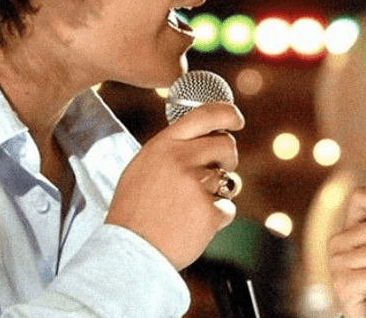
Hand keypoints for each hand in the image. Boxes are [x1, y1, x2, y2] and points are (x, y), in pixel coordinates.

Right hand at [107, 102, 243, 269]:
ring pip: (228, 180)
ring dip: (216, 194)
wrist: (128, 252)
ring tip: (188, 209)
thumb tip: (207, 138)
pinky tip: (191, 226)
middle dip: (227, 159)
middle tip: (215, 174)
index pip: (204, 115)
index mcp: (163, 145)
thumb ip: (172, 150)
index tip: (237, 120)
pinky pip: (227, 208)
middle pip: (226, 145)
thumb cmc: (134, 211)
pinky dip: (216, 219)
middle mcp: (180, 159)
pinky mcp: (208, 211)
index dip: (227, 114)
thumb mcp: (143, 167)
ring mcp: (195, 185)